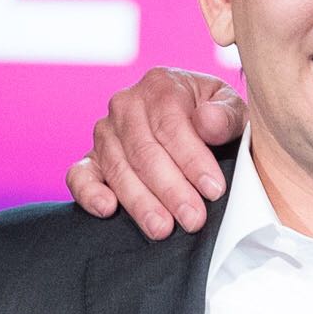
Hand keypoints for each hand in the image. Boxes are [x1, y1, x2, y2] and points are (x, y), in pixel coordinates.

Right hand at [65, 69, 246, 237]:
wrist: (193, 119)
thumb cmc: (214, 116)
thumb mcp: (232, 107)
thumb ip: (226, 114)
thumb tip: (208, 122)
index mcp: (160, 85)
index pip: (172, 126)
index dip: (193, 160)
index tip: (213, 190)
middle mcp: (126, 105)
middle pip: (144, 152)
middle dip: (170, 190)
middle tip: (193, 219)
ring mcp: (105, 132)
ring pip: (118, 168)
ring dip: (140, 201)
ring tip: (162, 228)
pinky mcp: (91, 159)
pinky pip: (80, 175)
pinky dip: (89, 192)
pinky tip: (107, 209)